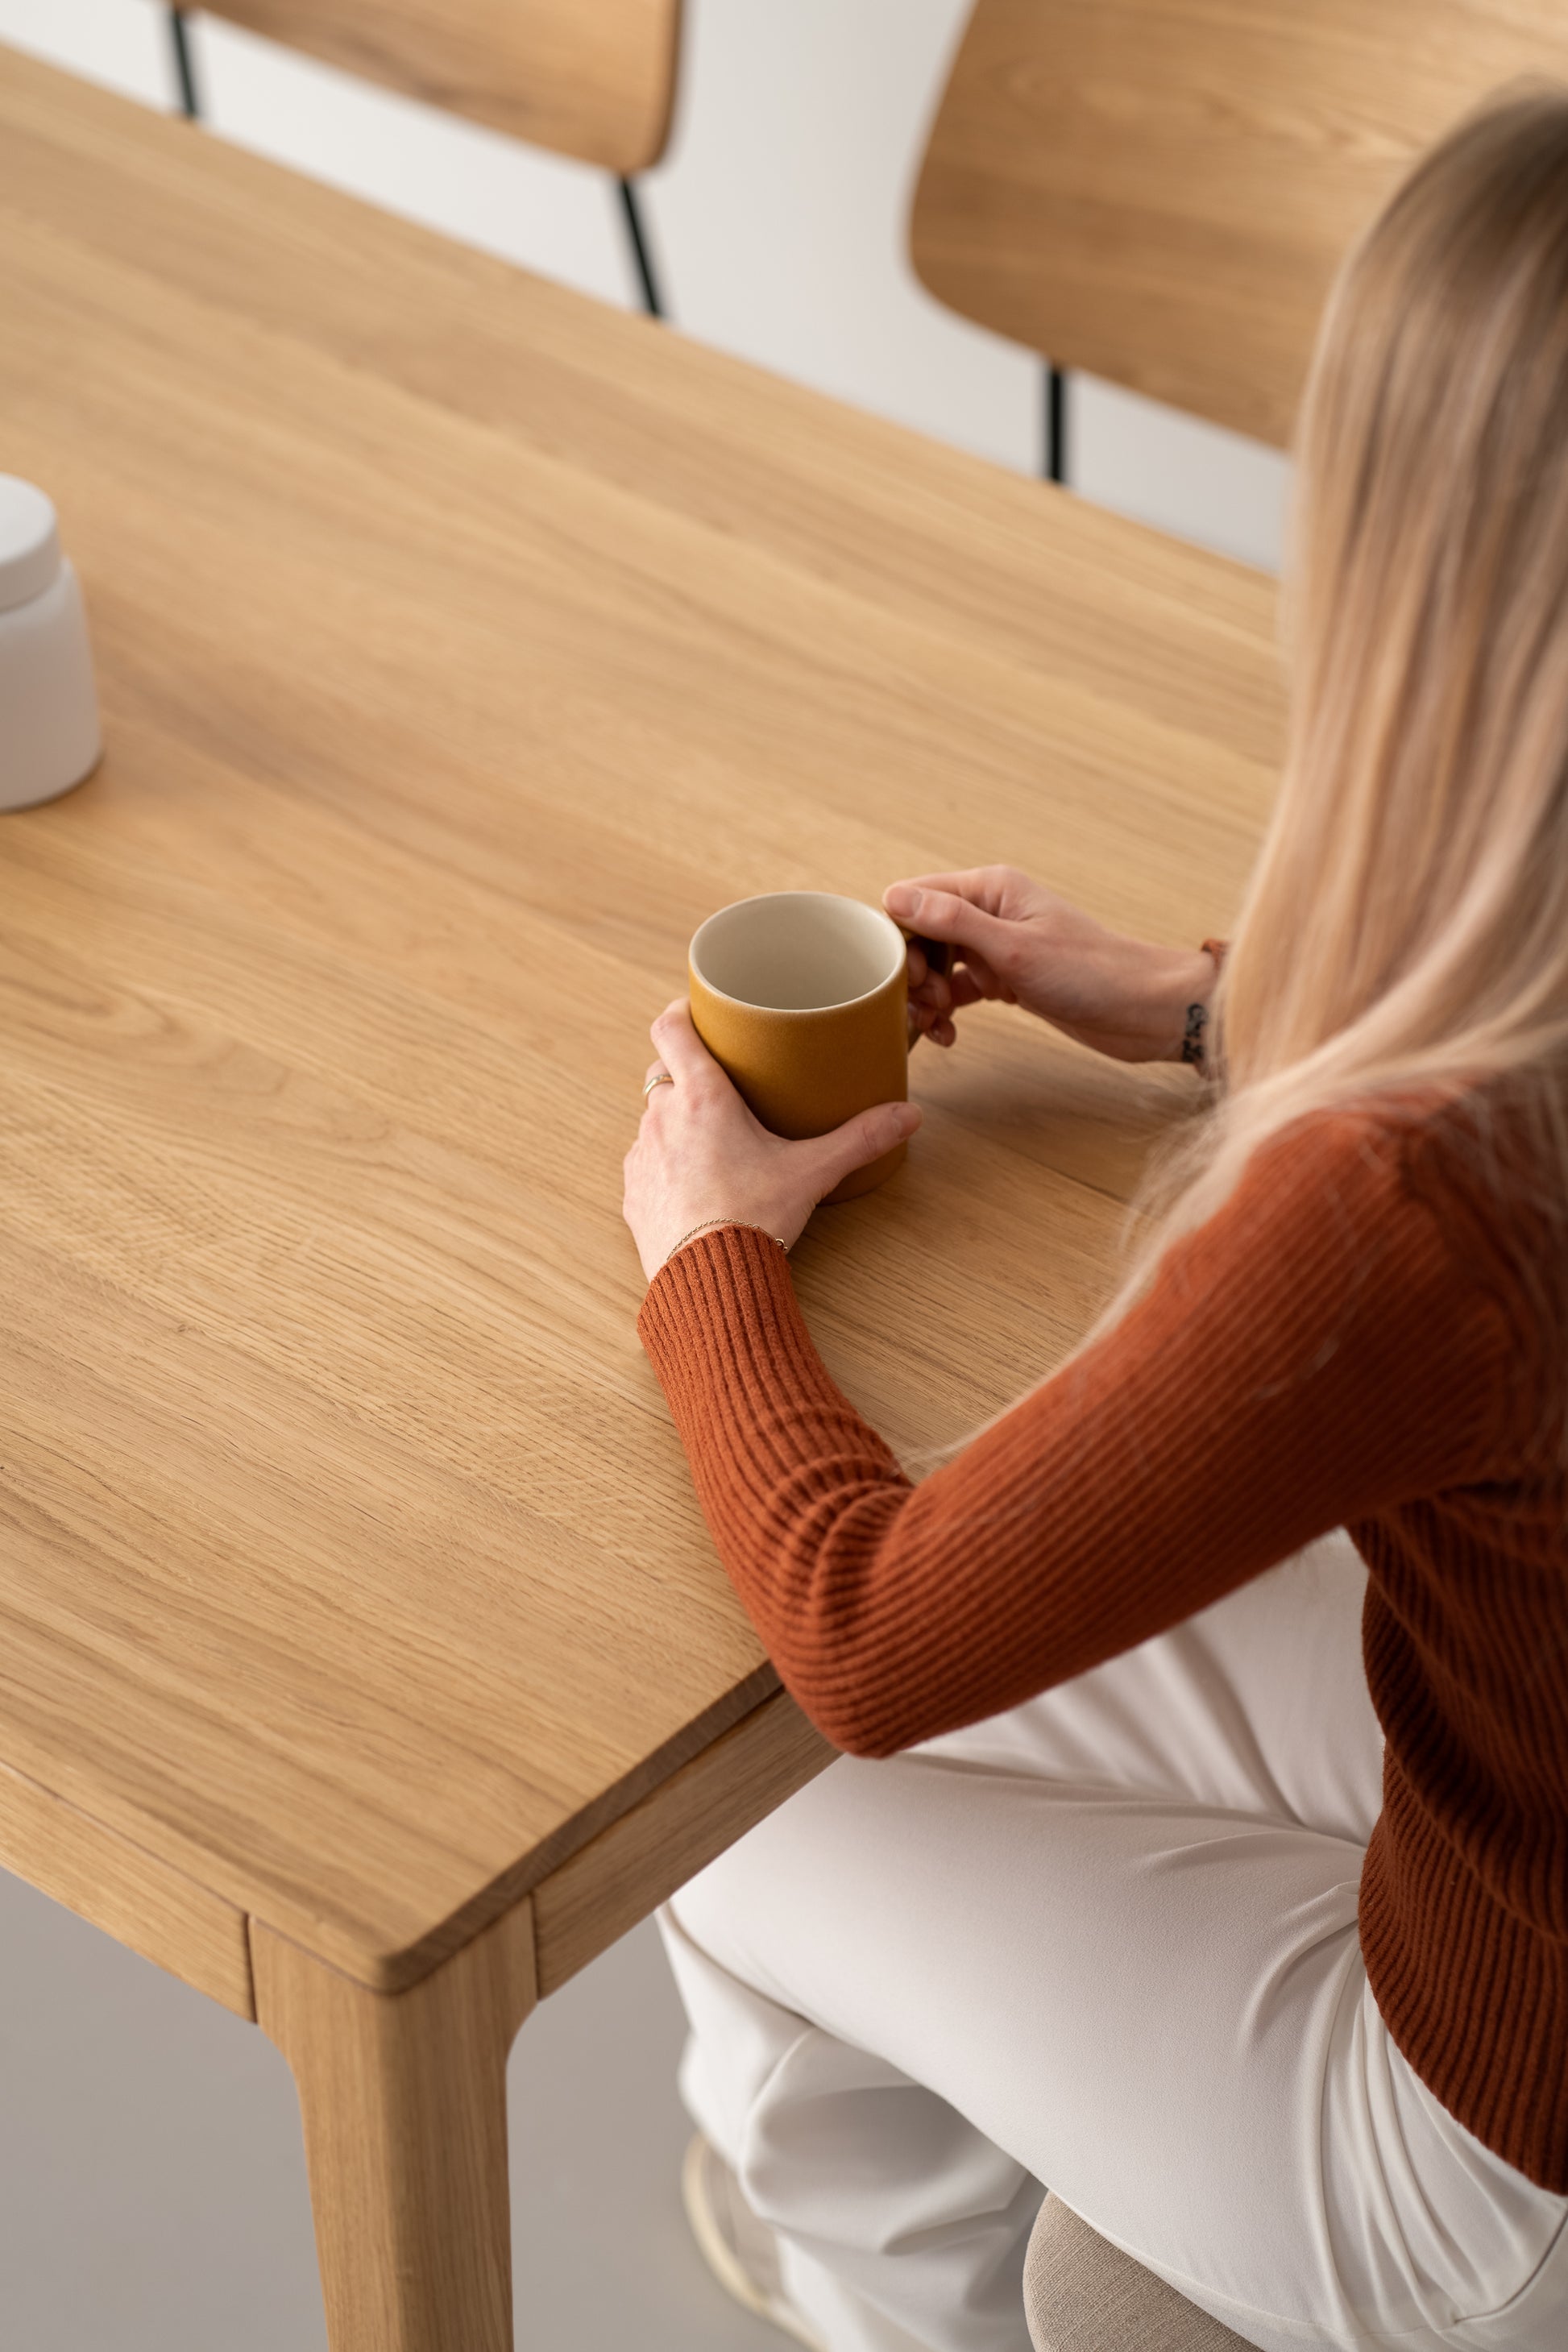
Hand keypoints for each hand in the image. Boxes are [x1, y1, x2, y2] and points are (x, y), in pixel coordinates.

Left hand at [623, 1001, 921, 1281]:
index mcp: (702, 1097)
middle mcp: (662, 1117)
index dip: (680, 1012)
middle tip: (722, 1081)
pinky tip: (694, 1181)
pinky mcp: (633, 1192)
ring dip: (676, 1119)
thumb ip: (860, 1139)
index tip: (696, 1010)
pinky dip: (666, 1162)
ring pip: (654, 1117)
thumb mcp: (812, 1172)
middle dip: (688, 1071)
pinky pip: (646, 1162)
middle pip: (663, 1070)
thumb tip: (907, 1116)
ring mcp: (642, 1155)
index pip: (670, 1028)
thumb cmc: (754, 1218)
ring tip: (712, 1136)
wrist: (707, 1281)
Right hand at [885, 868, 1215, 1062]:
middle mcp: (990, 912)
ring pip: (936, 965)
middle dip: (911, 973)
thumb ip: (953, 922)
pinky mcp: (1006, 978)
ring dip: (926, 996)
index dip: (899, 938)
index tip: (908, 976)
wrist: (1143, 1010)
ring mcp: (997, 946)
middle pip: (920, 934)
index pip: (914, 898)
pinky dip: (947, 1011)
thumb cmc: (1090, 972)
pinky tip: (950, 1034)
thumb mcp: (1014, 949)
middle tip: (928, 1003)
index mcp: (990, 889)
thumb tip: (893, 897)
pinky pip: (958, 989)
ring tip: (938, 1022)